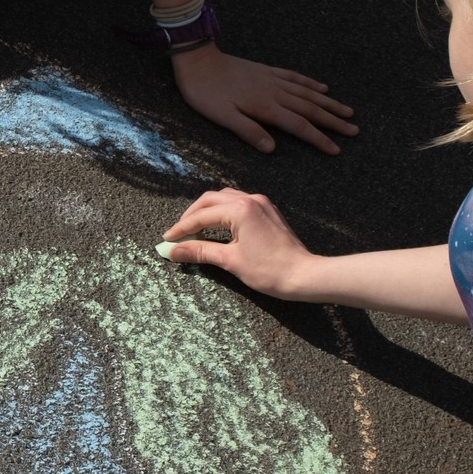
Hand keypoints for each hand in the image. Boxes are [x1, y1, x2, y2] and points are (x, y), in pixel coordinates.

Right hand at [158, 188, 318, 298]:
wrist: (304, 275)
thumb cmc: (270, 271)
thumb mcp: (230, 261)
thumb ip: (200, 251)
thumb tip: (173, 251)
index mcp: (240, 209)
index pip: (201, 216)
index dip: (181, 229)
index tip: (167, 239)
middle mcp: (250, 199)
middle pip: (210, 200)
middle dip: (191, 216)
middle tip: (178, 233)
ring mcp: (261, 203)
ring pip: (224, 198)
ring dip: (207, 211)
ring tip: (195, 229)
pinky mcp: (268, 211)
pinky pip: (238, 203)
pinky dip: (222, 211)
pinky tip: (217, 226)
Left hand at [169, 43, 356, 153]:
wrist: (197, 61)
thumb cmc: (206, 93)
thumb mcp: (222, 117)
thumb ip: (248, 131)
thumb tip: (272, 148)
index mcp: (265, 107)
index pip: (299, 126)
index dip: (319, 138)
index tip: (336, 149)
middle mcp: (275, 93)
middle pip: (311, 109)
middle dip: (334, 121)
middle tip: (354, 130)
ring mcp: (272, 80)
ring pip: (308, 93)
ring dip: (329, 102)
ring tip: (347, 111)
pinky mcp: (267, 71)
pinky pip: (295, 77)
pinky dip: (311, 83)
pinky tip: (323, 87)